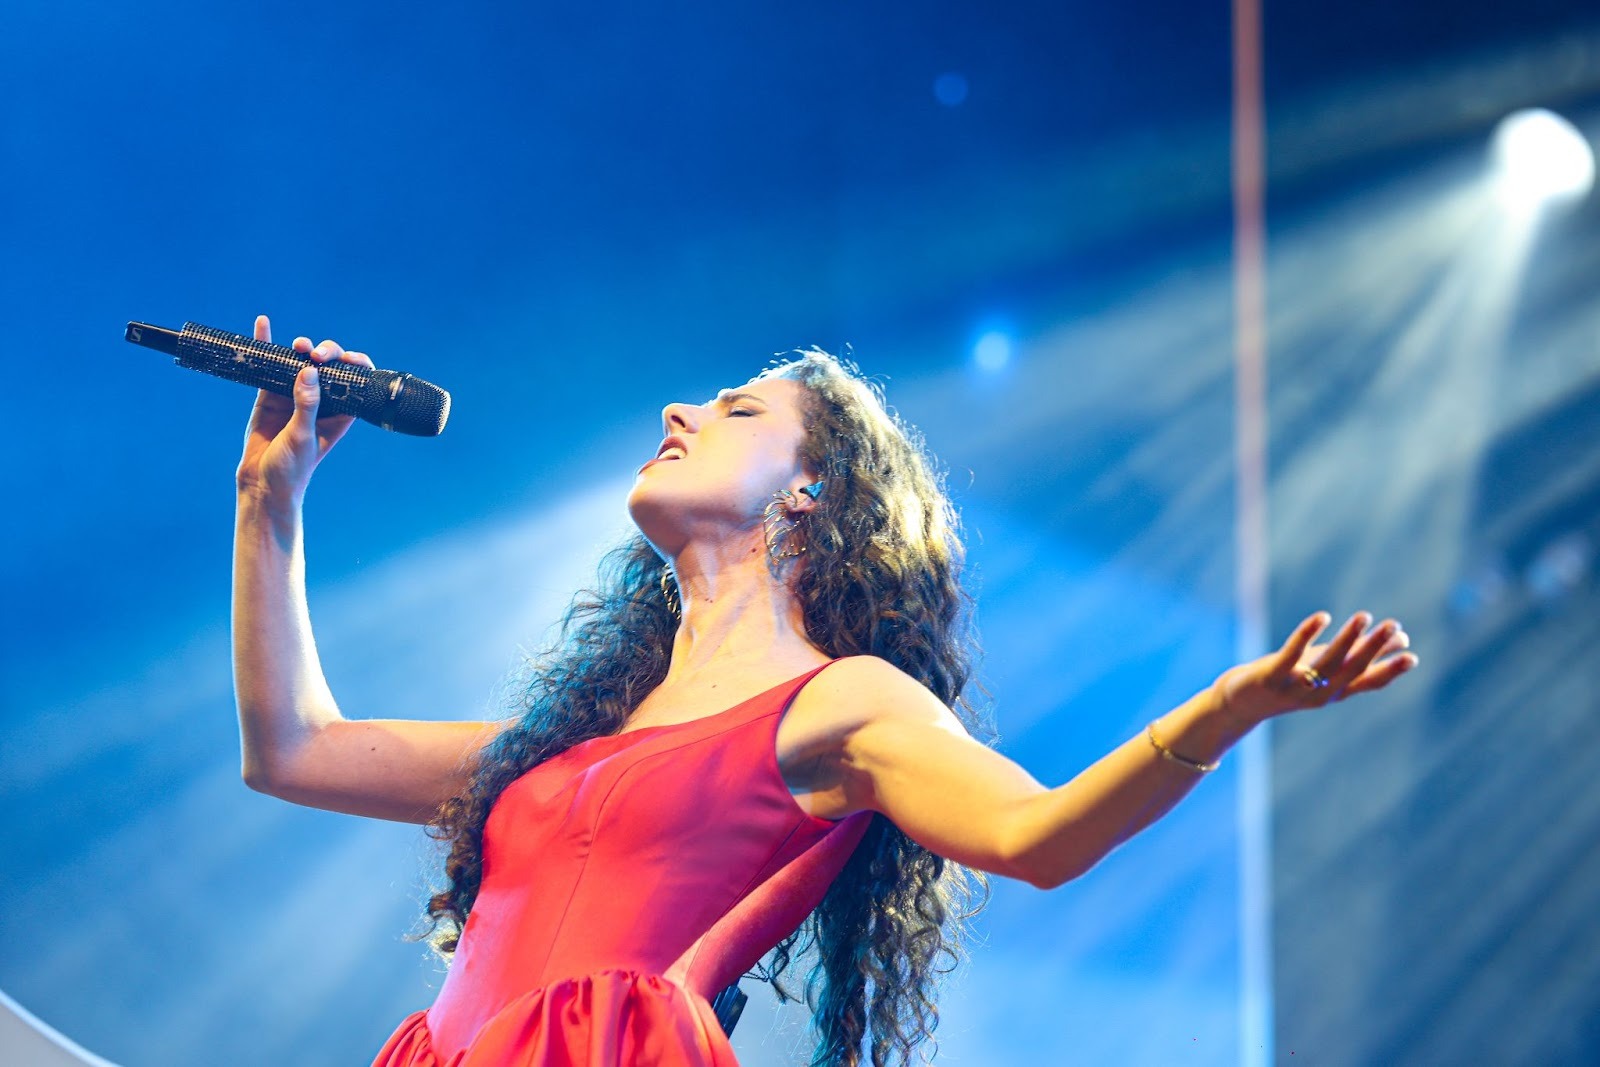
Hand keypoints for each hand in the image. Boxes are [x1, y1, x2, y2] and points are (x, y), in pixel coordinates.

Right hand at [235, 314, 375, 505]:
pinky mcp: (271, 393)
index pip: (356, 380)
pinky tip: (263, 325)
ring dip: (302, 348)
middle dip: (327, 353)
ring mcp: (296, 394)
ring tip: (299, 345)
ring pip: (303, 361)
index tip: (345, 359)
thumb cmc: (292, 467)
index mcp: (341, 411)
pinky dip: (268, 345)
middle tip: (315, 355)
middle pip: (330, 366)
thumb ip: (306, 405)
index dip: (355, 364)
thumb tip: (309, 371)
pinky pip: (272, 365)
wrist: (262, 482)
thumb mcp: (303, 436)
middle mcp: (322, 400)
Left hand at [1212, 611, 1418, 724]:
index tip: (1411, 656)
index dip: (1389, 671)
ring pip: (1326, 663)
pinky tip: (1322, 617)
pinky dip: (1307, 635)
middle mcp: (1319, 694)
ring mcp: (1295, 687)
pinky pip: (1292, 655)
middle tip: (1394, 626)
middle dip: (1374, 648)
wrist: (1242, 702)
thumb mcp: (1326, 668)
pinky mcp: (1271, 677)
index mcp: (1335, 692)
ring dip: (1347, 638)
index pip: (1368, 683)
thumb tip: (1401, 638)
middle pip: (1351, 670)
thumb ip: (1358, 655)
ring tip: (1365, 617)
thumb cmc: (1291, 680)